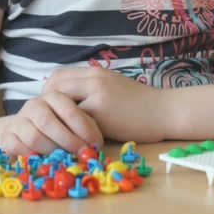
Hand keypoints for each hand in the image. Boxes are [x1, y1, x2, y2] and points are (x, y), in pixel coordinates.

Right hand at [0, 92, 103, 156]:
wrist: (31, 128)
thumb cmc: (63, 127)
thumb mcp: (77, 123)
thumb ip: (86, 128)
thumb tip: (94, 145)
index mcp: (54, 96)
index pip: (68, 110)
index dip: (82, 129)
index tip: (95, 144)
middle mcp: (34, 104)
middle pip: (48, 122)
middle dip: (67, 141)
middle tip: (81, 154)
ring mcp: (18, 119)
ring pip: (33, 137)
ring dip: (52, 151)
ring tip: (65, 159)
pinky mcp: (6, 135)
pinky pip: (17, 148)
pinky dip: (32, 157)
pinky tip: (45, 161)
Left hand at [42, 67, 166, 142]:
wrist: (166, 111)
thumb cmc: (143, 105)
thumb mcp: (114, 88)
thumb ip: (92, 90)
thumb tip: (70, 104)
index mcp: (95, 72)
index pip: (58, 76)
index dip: (50, 93)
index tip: (52, 110)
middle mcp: (93, 78)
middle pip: (54, 86)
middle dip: (48, 106)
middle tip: (51, 124)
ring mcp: (96, 93)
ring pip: (61, 103)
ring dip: (57, 119)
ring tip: (60, 133)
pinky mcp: (101, 111)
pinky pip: (74, 120)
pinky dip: (71, 131)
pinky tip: (74, 141)